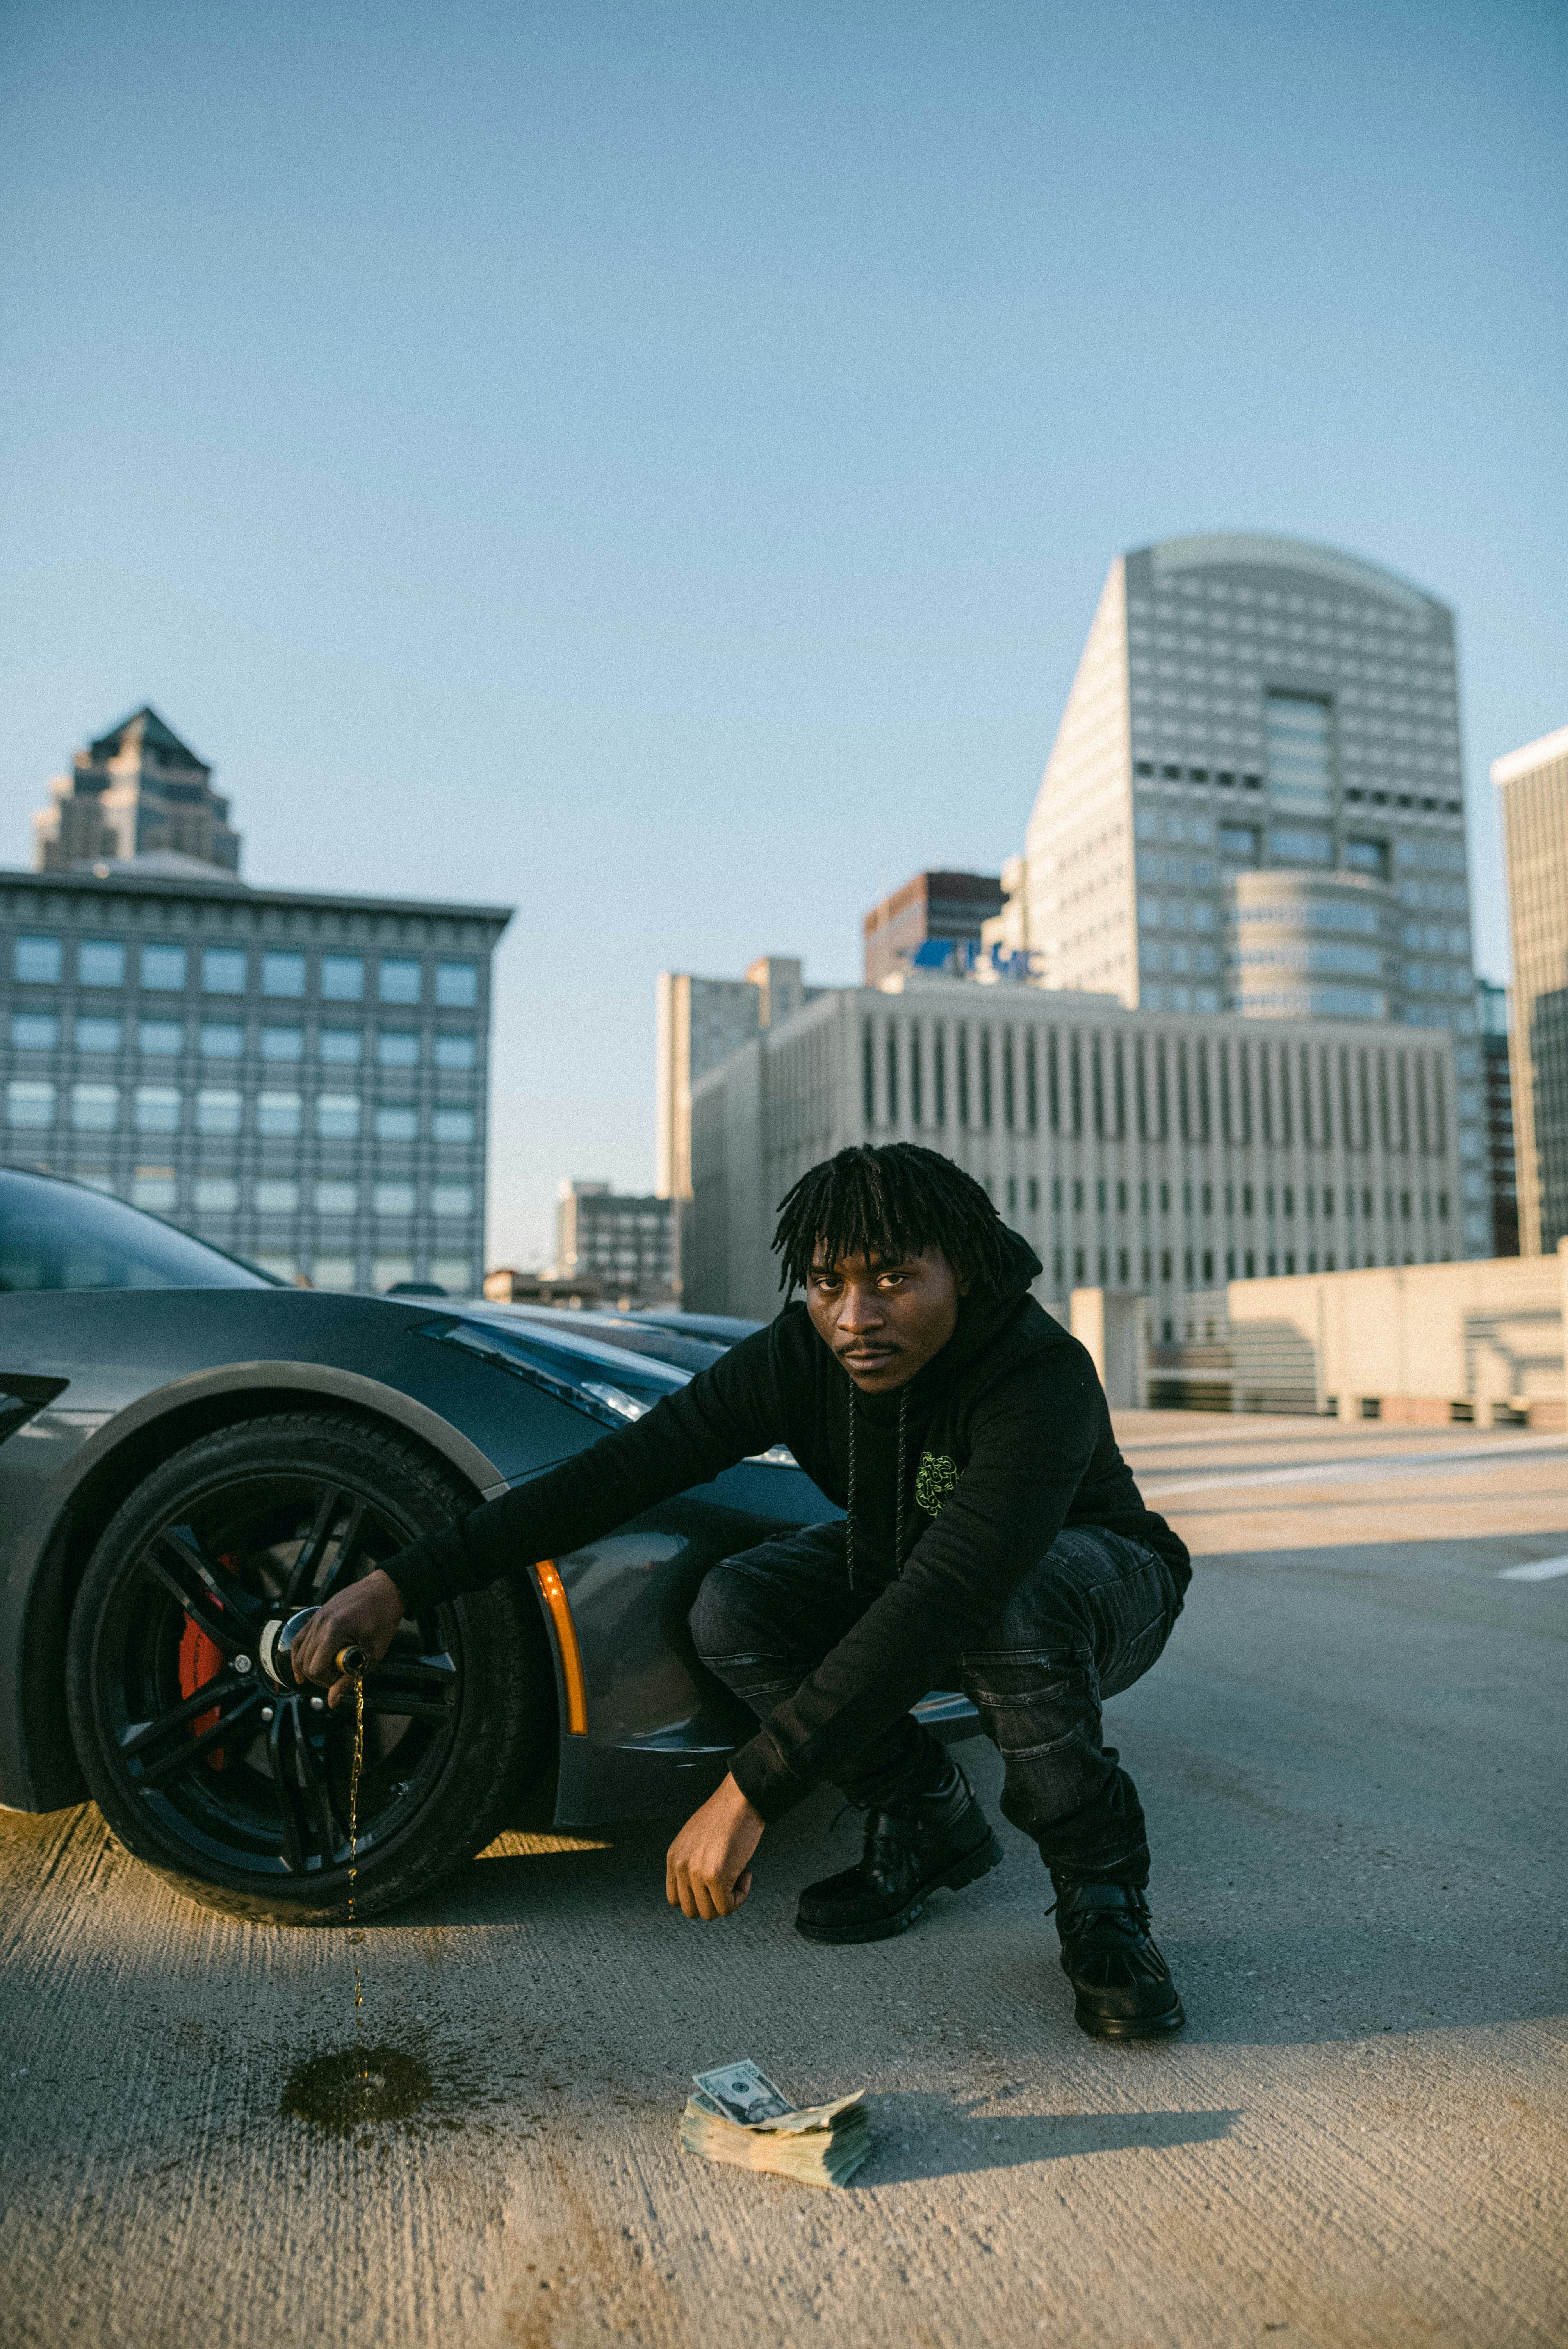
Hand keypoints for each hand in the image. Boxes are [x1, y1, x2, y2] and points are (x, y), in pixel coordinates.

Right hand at [289, 1568, 405, 1707]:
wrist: (385, 1590)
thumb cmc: (383, 1619)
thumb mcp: (372, 1653)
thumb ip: (349, 1678)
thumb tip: (332, 1702)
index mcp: (333, 1632)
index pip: (316, 1669)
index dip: (327, 1681)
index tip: (343, 1678)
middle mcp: (319, 1624)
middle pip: (305, 1663)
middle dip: (319, 1676)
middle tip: (338, 1676)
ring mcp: (315, 1618)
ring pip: (299, 1653)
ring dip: (310, 1667)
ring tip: (328, 1670)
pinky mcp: (316, 1615)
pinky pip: (299, 1639)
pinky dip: (299, 1655)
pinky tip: (301, 1669)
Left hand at [665, 1774, 763, 1920]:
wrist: (741, 1798)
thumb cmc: (725, 1815)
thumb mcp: (695, 1839)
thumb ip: (692, 1862)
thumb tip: (701, 1889)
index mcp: (673, 1858)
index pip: (675, 1899)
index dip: (698, 1897)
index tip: (714, 1884)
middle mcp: (680, 1866)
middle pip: (692, 1910)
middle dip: (713, 1901)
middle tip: (727, 1881)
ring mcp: (696, 1873)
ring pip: (709, 1913)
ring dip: (728, 1900)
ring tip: (738, 1874)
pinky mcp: (716, 1876)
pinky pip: (727, 1907)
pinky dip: (741, 1896)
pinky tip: (746, 1873)